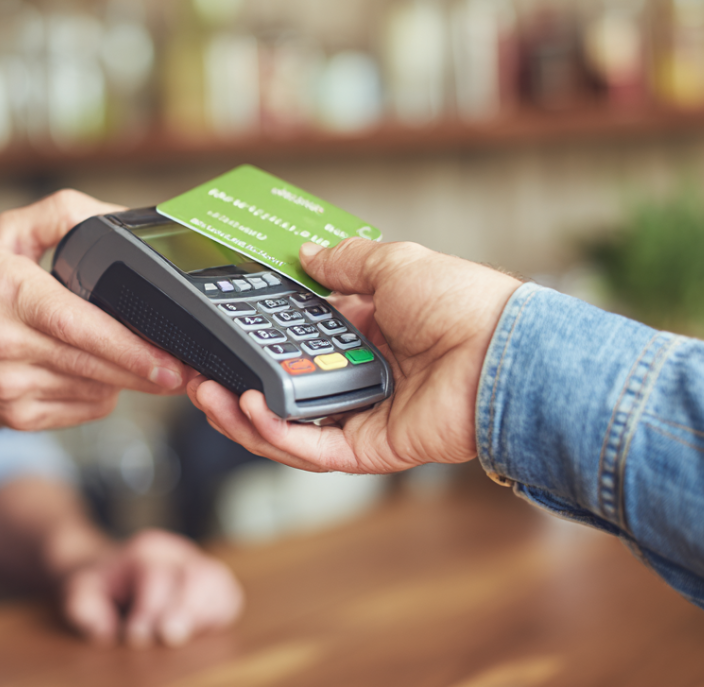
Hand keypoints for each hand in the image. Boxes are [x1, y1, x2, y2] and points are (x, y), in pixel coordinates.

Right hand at [0, 190, 187, 430]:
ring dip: (123, 380)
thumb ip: (62, 215)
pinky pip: (79, 410)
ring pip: (93, 391)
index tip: (168, 358)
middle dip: (145, 371)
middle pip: (94, 365)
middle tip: (184, 369)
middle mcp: (5, 345)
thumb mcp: (3, 233)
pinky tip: (94, 374)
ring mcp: (9, 387)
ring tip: (140, 363)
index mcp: (8, 294)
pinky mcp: (14, 417)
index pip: (77, 326)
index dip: (128, 347)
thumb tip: (119, 218)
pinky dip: (98, 394)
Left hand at [60, 530, 243, 647]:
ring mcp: (196, 564)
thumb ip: (83, 606)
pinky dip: (221, 612)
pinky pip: (228, 593)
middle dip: (183, 609)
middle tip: (169, 637)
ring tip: (190, 637)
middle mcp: (175, 553)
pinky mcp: (210, 581)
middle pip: (193, 575)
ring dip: (205, 612)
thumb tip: (104, 631)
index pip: (155, 576)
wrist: (108, 566)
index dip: (148, 609)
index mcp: (144, 551)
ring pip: (217, 580)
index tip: (135, 637)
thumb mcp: (78, 589)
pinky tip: (204, 631)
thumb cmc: (96, 583)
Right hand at [187, 238, 521, 473]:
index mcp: (371, 329)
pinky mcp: (371, 450)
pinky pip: (312, 449)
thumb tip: (307, 254)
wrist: (504, 354)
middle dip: (237, 384)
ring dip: (243, 414)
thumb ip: (346, 263)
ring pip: (289, 426)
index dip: (260, 338)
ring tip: (207, 394)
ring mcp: (365, 415)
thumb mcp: (395, 263)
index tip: (222, 331)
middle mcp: (364, 374)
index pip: (300, 338)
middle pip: (285, 388)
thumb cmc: (464, 305)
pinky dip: (276, 434)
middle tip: (198, 374)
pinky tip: (248, 409)